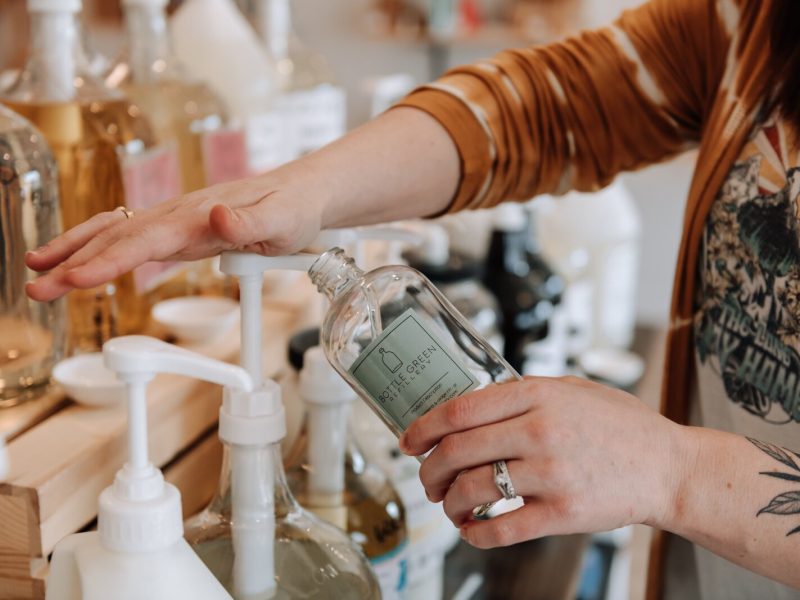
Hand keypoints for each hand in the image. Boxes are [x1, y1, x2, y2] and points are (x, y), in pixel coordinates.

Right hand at [25, 165, 329, 301]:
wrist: (302, 192)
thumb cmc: (293, 208)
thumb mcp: (282, 220)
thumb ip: (249, 223)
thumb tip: (216, 218)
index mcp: (197, 216)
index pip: (144, 240)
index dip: (109, 260)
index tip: (76, 278)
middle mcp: (180, 216)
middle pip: (118, 237)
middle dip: (74, 261)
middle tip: (36, 288)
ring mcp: (177, 222)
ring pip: (117, 233)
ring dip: (77, 251)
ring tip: (38, 271)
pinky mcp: (182, 231)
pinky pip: (133, 238)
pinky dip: (102, 248)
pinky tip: (83, 261)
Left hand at [399, 376, 687, 547]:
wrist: (668, 466)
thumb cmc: (620, 424)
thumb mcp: (572, 388)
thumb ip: (524, 392)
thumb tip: (472, 405)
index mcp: (538, 395)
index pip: (460, 410)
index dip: (423, 427)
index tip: (408, 440)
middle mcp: (540, 431)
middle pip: (457, 451)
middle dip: (428, 469)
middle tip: (425, 478)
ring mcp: (551, 474)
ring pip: (472, 491)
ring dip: (447, 502)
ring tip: (447, 504)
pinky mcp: (563, 513)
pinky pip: (502, 529)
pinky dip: (474, 533)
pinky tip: (469, 529)